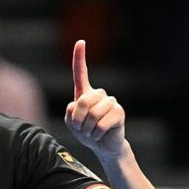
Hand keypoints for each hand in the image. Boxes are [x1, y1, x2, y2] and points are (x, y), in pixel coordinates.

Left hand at [64, 40, 127, 160]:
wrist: (103, 146)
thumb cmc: (86, 133)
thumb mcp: (72, 124)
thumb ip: (70, 114)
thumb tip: (76, 104)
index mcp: (84, 93)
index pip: (81, 73)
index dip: (80, 57)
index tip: (81, 42)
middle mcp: (98, 94)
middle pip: (82, 101)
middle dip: (78, 119)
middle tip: (81, 129)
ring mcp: (110, 102)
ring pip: (92, 114)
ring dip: (87, 129)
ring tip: (91, 132)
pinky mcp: (119, 112)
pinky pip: (101, 123)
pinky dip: (96, 133)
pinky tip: (100, 134)